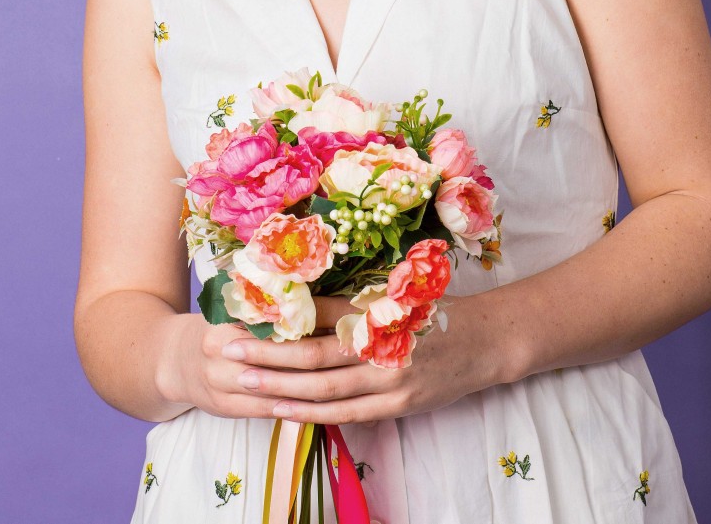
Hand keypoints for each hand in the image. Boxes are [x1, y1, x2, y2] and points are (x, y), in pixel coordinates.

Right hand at [152, 298, 361, 419]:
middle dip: (320, 352)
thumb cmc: (215, 325)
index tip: (347, 314)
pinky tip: (321, 402)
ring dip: (314, 382)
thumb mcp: (235, 304)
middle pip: (280, 353)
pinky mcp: (225, 406)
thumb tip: (318, 287)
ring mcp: (220, 381)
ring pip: (277, 385)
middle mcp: (221, 348)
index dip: (314, 316)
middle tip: (355, 349)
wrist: (171, 360)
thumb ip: (268, 299)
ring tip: (347, 376)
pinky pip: (267, 409)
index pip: (278, 317)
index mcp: (227, 315)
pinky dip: (295, 405)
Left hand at [218, 293, 508, 424]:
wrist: (483, 341)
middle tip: (226, 352)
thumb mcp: (390, 296)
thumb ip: (344, 304)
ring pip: (325, 390)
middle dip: (266, 356)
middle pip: (313, 356)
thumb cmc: (432, 310)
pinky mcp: (398, 405)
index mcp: (376, 312)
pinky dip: (313, 414)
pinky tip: (285, 410)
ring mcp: (390, 381)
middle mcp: (380, 346)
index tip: (242, 319)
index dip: (279, 322)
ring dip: (281, 388)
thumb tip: (295, 304)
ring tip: (244, 383)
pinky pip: (348, 414)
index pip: (317, 319)